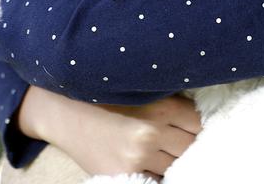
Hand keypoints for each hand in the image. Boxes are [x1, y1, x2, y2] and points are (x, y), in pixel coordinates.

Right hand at [18, 86, 201, 178]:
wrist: (63, 109)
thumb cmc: (105, 93)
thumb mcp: (142, 87)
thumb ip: (171, 101)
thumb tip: (200, 116)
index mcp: (162, 107)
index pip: (200, 125)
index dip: (197, 125)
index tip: (193, 125)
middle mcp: (151, 134)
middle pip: (190, 148)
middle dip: (186, 143)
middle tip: (179, 137)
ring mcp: (136, 158)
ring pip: (174, 167)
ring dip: (172, 159)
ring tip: (163, 148)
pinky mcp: (121, 175)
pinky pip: (153, 180)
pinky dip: (155, 172)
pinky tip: (151, 161)